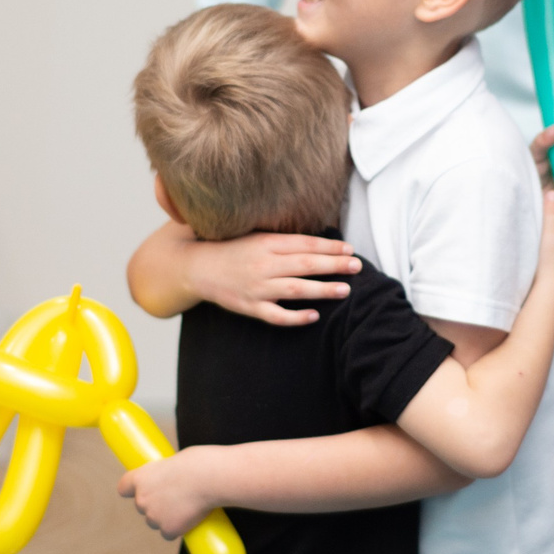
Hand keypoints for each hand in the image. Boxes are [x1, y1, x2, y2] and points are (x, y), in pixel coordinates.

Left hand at [118, 450, 221, 538]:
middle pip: (143, 507)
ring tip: (186, 507)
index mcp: (140, 478)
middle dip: (156, 505)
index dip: (133, 489)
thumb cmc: (198, 464)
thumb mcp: (176, 462)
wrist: (210, 478)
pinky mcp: (168, 530)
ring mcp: (154, 517)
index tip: (143, 489)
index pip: (124, 488)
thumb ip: (166, 475)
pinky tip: (189, 520)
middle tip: (176, 498)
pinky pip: (169, 533)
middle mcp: (142, 499)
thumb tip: (174, 483)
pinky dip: (178, 529)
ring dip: (166, 518)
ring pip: (156, 522)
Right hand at [189, 233, 361, 326]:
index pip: (304, 244)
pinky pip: (275, 315)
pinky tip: (314, 316)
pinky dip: (295, 317)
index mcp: (266, 243)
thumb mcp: (256, 235)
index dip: (329, 246)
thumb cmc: (231, 249)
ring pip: (295, 289)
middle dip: (334, 265)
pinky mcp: (249, 307)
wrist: (197, 267)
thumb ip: (283, 240)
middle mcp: (263, 264)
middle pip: (305, 264)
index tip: (350, 249)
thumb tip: (318, 242)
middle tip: (357, 266)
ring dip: (322, 290)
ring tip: (345, 290)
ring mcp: (257, 287)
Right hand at [536, 184, 553, 291]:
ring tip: (542, 246)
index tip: (542, 205)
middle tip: (539, 225)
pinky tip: (546, 263)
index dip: (551, 212)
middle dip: (552, 228)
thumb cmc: (548, 264)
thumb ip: (551, 215)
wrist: (552, 295)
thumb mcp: (548, 236)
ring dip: (553, 246)